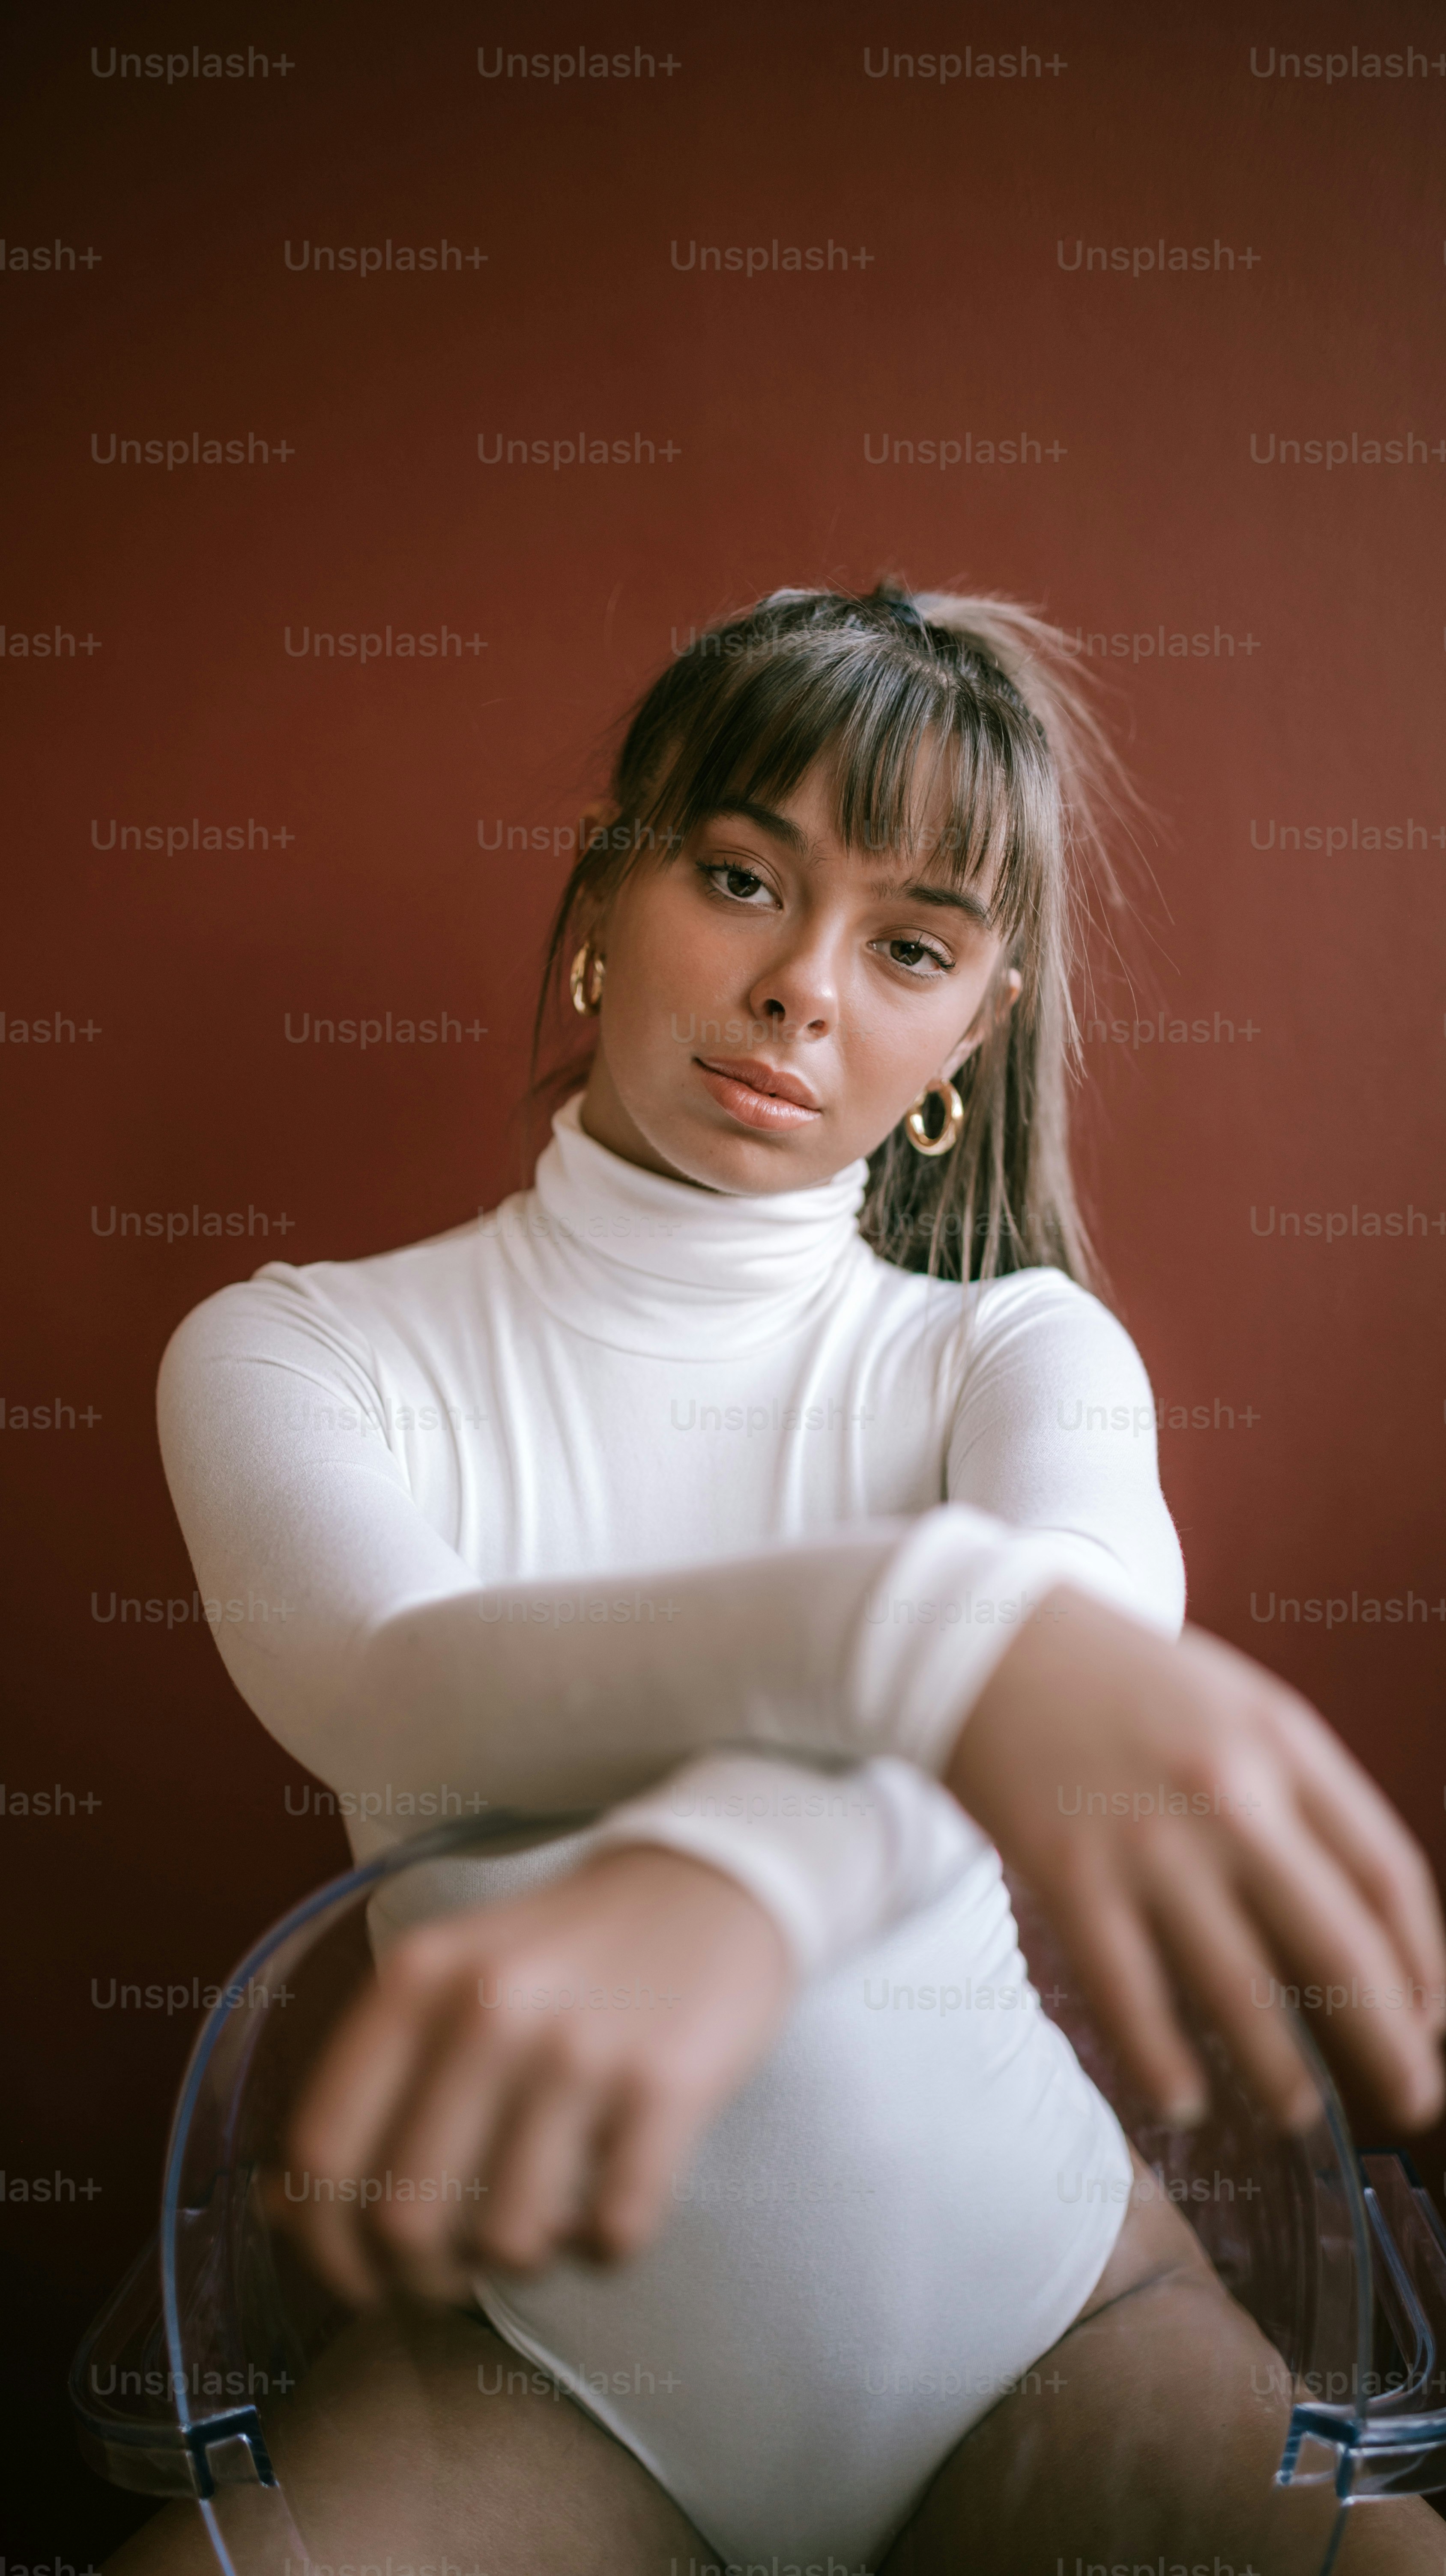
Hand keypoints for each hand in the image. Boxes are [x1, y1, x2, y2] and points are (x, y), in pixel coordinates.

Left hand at [272, 1844, 795, 2306]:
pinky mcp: (666, 2085)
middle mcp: (486, 2010)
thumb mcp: (448, 1981)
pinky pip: (613, 2232)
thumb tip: (281, 2211)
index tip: (355, 2279)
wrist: (712, 1878)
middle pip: (404, 2217)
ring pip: (508, 2241)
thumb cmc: (565, 1950)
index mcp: (416, 1980)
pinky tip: (608, 2202)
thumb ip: (367, 2083)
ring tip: (540, 2220)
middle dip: (422, 2275)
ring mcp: (578, 2049)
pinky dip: (604, 2248)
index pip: (322, 2152)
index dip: (323, 2244)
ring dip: (519, 2262)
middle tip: (455, 2266)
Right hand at [948, 1585, 1445, 2133]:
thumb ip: (1293, 1785)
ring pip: (1241, 1989)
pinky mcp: (1068, 1872)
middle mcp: (1229, 1793)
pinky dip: (1163, 2064)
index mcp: (1281, 1741)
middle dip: (1391, 2042)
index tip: (1430, 2016)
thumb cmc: (1114, 1673)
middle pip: (1339, 1946)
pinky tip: (1185, 2105)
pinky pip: (1130, 1995)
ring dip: (1285, 2073)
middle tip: (1414, 2102)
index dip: (1421, 1962)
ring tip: (1304, 2114)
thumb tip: (1353, 1907)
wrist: (979, 1638)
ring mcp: (1148, 1839)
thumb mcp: (1231, 1700)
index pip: (1386, 1874)